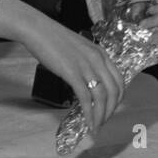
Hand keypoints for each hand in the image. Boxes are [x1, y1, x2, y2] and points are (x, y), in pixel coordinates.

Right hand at [26, 22, 124, 143]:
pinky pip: (85, 97)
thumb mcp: (79, 50)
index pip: (119, 80)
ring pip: (101, 96)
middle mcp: (98, 60)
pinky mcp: (71, 72)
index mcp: (101, 54)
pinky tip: (87, 122)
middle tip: (103, 122)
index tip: (110, 109)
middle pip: (114, 91)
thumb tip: (87, 83)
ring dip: (100, 115)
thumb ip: (87, 64)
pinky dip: (88, 113)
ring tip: (95, 127)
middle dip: (110, 110)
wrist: (37, 29)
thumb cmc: (54, 40)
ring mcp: (85, 66)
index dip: (117, 99)